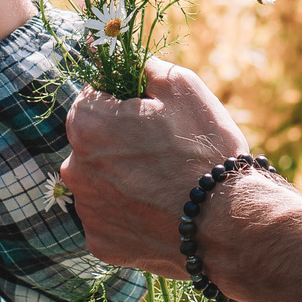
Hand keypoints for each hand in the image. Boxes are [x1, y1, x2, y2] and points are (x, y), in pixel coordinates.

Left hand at [61, 60, 252, 276]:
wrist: (227, 223)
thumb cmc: (203, 148)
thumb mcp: (181, 86)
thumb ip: (144, 67)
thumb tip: (126, 58)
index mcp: (86, 123)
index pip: (93, 97)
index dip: (123, 101)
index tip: (151, 114)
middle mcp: (74, 167)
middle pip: (93, 142)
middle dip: (120, 141)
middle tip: (163, 150)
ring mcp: (86, 210)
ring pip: (101, 182)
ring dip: (123, 179)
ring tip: (164, 184)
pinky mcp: (100, 244)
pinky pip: (110, 218)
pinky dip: (129, 214)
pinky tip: (158, 211)